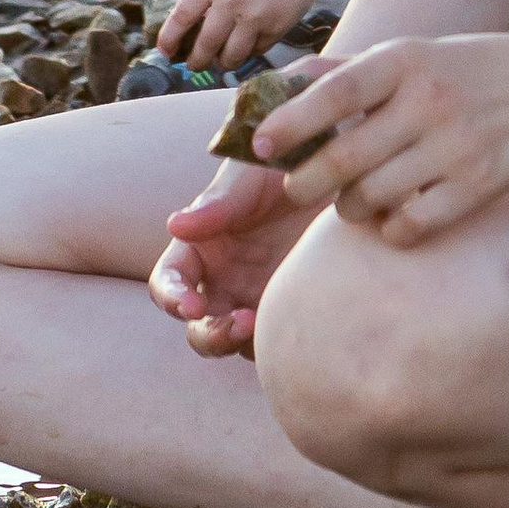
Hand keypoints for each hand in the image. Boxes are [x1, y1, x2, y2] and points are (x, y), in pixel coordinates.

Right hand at [148, 154, 313, 356]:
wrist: (340, 169)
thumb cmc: (282, 163)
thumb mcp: (250, 174)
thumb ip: (218, 202)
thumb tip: (176, 225)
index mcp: (200, 248)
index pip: (168, 281)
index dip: (172, 297)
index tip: (192, 305)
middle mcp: (223, 281)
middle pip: (198, 328)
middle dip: (210, 336)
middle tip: (239, 325)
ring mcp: (257, 298)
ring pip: (237, 344)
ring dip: (246, 343)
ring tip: (270, 323)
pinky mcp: (293, 308)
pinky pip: (279, 341)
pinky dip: (282, 343)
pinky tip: (302, 323)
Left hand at [160, 0, 341, 74]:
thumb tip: (194, 34)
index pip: (182, 17)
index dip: (169, 39)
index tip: (164, 52)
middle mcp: (232, 1)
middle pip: (205, 45)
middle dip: (196, 61)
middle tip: (193, 66)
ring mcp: (256, 16)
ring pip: (231, 57)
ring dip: (223, 63)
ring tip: (220, 62)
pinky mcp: (278, 26)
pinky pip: (257, 50)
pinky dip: (250, 51)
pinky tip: (248, 45)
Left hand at [255, 31, 508, 245]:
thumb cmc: (474, 70)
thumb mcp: (417, 54)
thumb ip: (356, 77)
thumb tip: (280, 95)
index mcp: (406, 60)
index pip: (334, 93)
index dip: (291, 122)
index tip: (261, 146)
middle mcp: (427, 101)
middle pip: (342, 159)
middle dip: (303, 184)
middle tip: (293, 190)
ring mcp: (455, 146)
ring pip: (371, 198)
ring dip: (349, 208)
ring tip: (352, 201)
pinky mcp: (478, 186)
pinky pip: (411, 225)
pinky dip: (391, 230)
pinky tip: (394, 219)